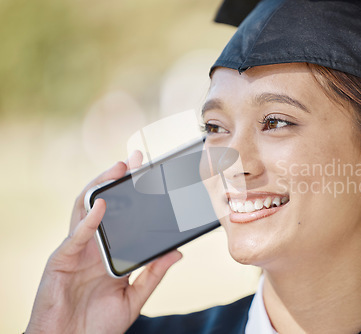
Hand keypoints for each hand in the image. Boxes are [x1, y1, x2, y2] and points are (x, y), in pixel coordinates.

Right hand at [25, 156, 181, 333]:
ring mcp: (76, 250)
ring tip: (119, 169)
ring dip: (101, 187)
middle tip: (137, 161)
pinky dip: (88, 219)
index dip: (135, 196)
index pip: (123, 216)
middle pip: (105, 205)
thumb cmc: (97, 327)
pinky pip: (75, 236)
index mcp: (109, 253)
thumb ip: (153, 275)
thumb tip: (178, 252)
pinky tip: (102, 205)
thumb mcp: (134, 299)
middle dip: (118, 181)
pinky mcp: (61, 261)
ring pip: (85, 209)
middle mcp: (93, 246)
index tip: (153, 177)